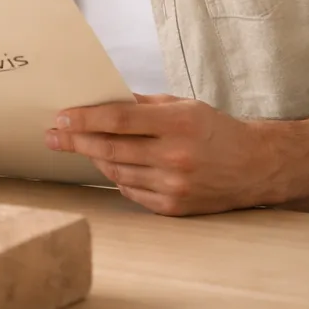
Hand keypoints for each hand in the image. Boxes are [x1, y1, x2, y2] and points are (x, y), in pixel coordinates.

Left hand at [47, 93, 284, 215]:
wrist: (255, 166)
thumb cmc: (215, 130)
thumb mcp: (183, 106)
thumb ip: (142, 105)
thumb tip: (100, 101)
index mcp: (178, 124)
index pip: (118, 120)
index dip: (85, 119)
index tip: (61, 116)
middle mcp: (175, 157)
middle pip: (111, 148)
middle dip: (75, 140)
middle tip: (53, 135)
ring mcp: (175, 186)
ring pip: (116, 172)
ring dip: (94, 158)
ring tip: (78, 146)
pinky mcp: (174, 207)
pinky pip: (131, 191)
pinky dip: (117, 177)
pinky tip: (111, 165)